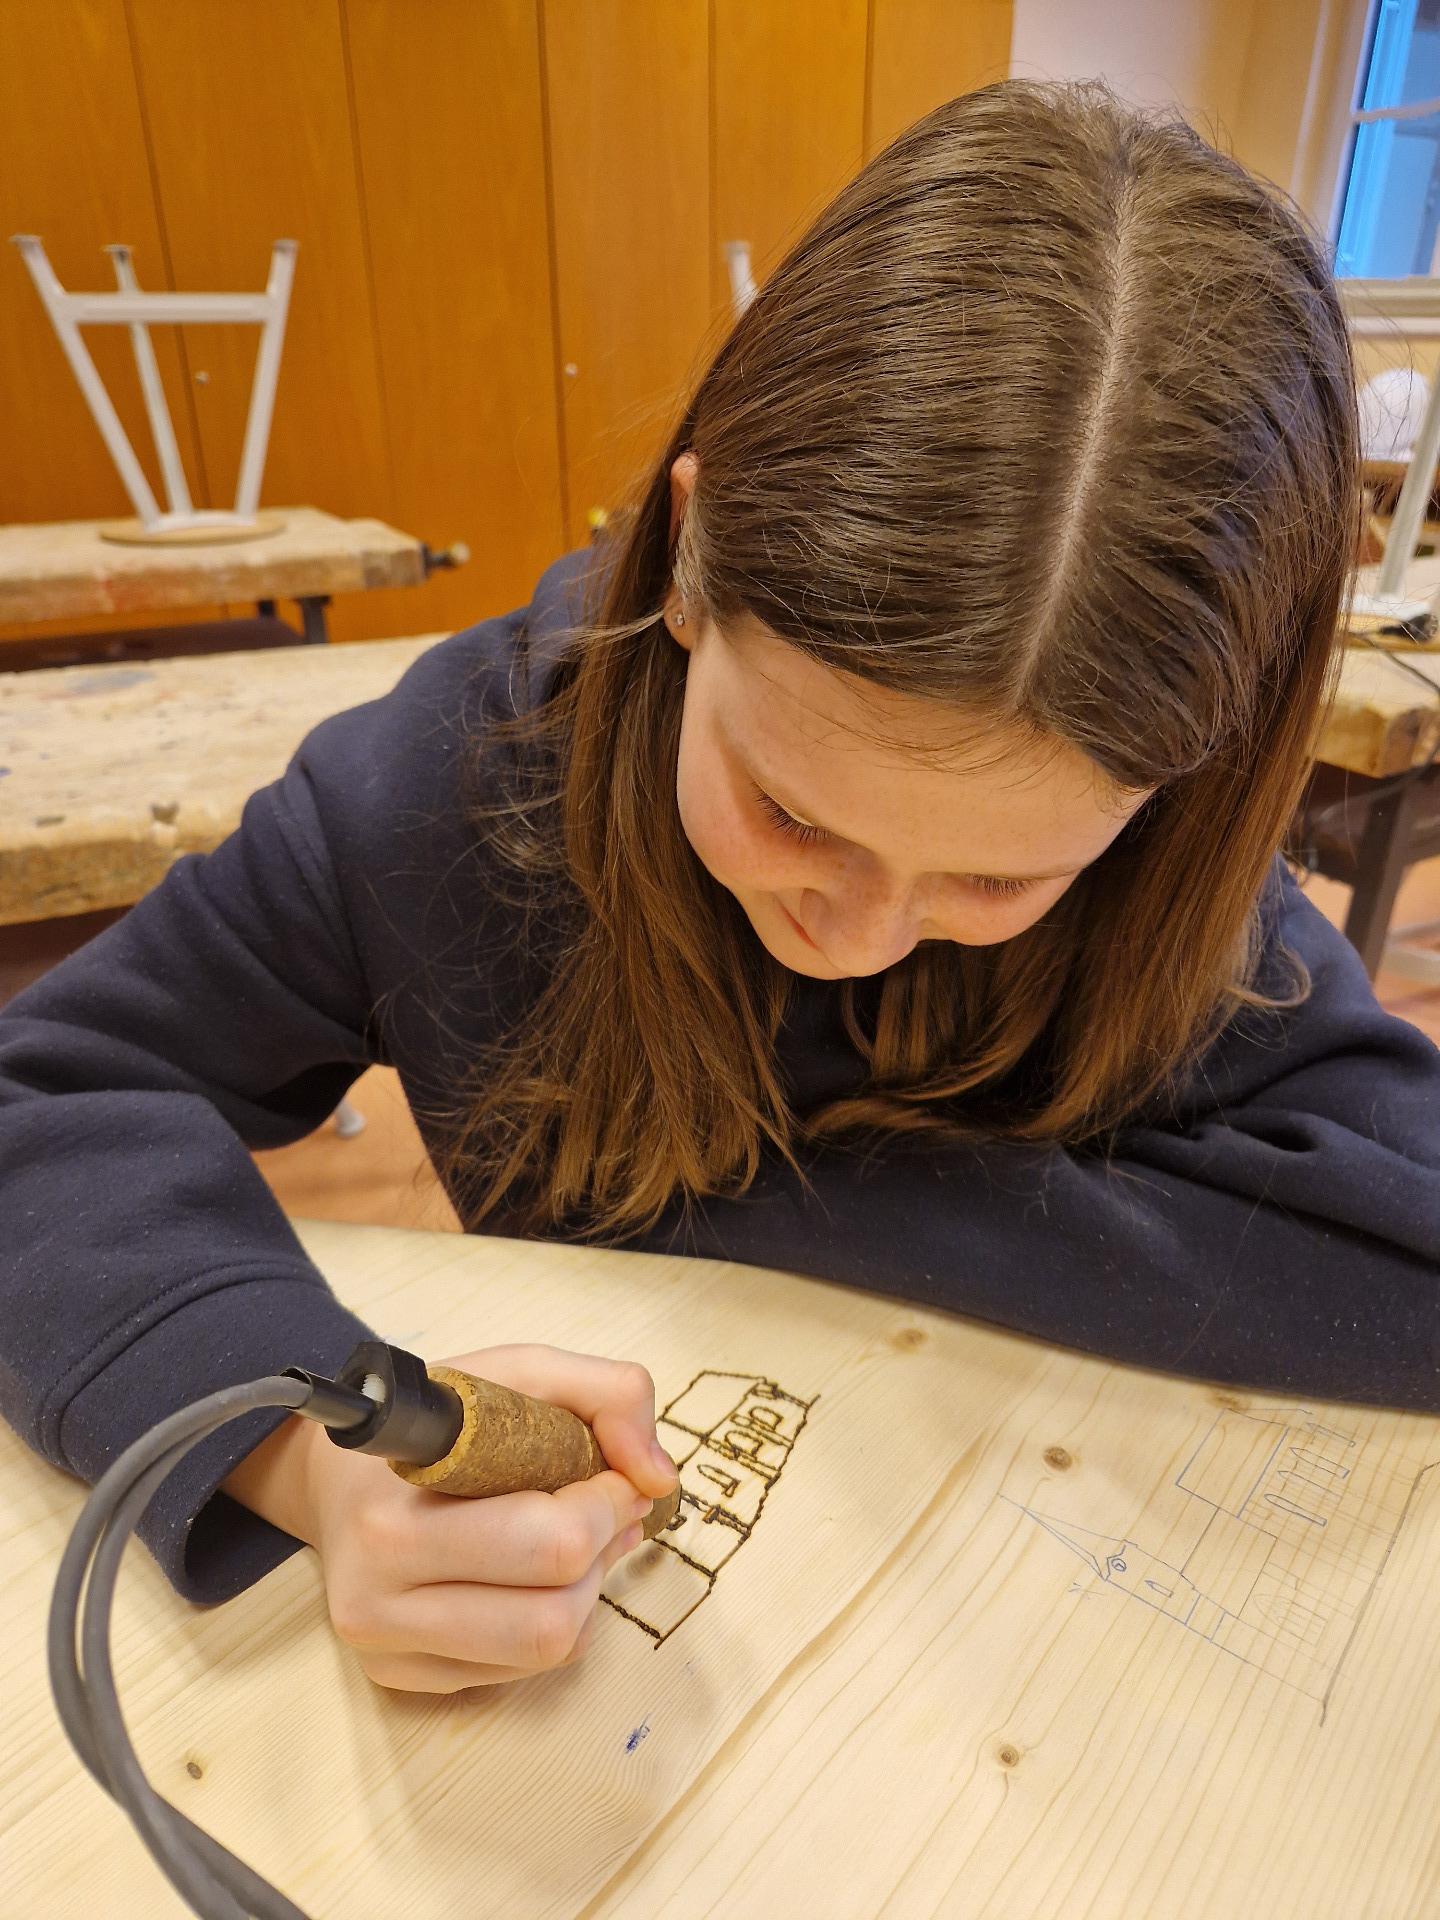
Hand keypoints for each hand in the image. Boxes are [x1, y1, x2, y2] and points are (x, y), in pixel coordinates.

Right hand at [298, 1343, 678, 1692]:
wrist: (338, 1475)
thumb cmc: (438, 1422)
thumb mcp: (518, 1371)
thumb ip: (606, 1393)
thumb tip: (657, 1477)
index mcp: (395, 1518)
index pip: (545, 1541)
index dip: (605, 1502)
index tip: (616, 1471)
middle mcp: (377, 1598)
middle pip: (552, 1613)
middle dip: (604, 1550)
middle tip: (610, 1505)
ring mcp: (387, 1649)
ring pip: (545, 1650)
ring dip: (589, 1591)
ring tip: (582, 1538)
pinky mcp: (403, 1678)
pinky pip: (522, 1671)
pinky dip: (559, 1620)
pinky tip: (543, 1573)